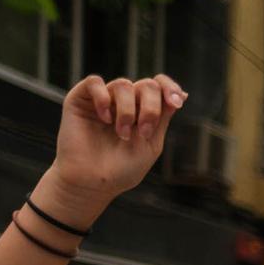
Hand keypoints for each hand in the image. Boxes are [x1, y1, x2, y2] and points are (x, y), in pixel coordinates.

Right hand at [45, 74, 186, 212]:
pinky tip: (105, 118)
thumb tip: (183, 94)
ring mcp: (103, 100)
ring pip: (123, 84)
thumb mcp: (152, 144)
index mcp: (143, 111)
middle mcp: (124, 102)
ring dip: (128, 111)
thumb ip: (163, 118)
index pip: (159, 86)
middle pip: (146, 84)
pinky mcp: (80, 99)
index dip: (170, 87)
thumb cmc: (122, 169)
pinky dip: (103, 98)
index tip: (177, 102)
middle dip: (151, 108)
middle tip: (144, 132)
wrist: (93, 182)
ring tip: (122, 134)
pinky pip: (95, 82)